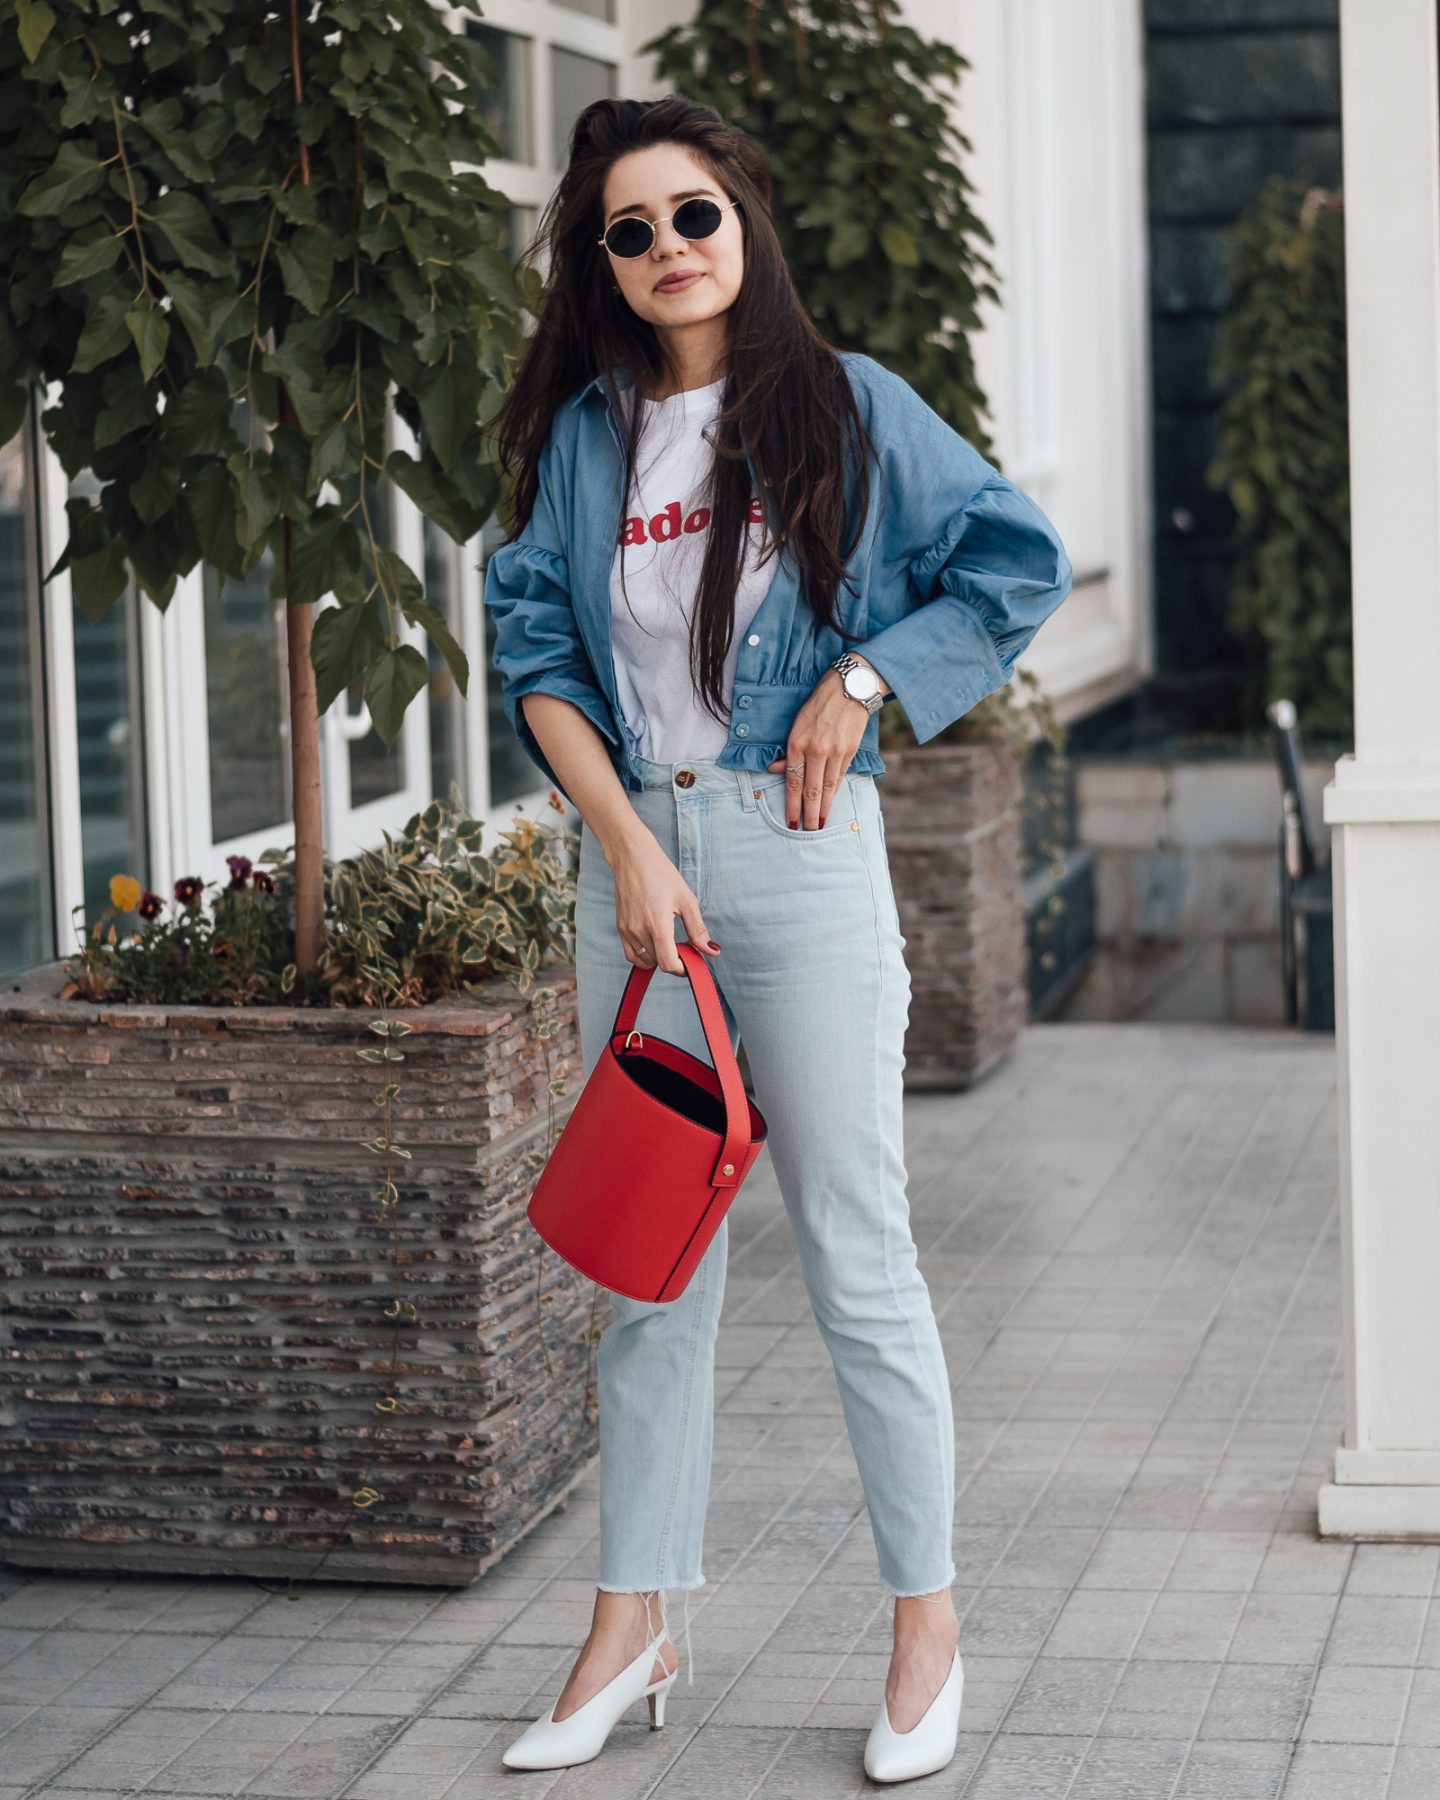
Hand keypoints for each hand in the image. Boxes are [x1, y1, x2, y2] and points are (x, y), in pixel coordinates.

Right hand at [610, 831, 721, 974]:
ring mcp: (627, 930)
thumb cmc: (661, 874)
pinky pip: (631, 954)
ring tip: (669, 943)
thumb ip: (698, 929)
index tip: (691, 962)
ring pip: (645, 961)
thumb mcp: (686, 899)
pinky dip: (644, 956)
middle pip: (658, 962)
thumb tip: (711, 951)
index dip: (683, 968)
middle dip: (674, 960)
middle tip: (684, 947)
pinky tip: (655, 944)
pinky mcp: (620, 928)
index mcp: (658, 924)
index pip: (668, 963)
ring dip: (659, 959)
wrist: (633, 858)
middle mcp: (639, 930)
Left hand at [766, 667, 874, 829]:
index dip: (792, 805)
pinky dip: (834, 791)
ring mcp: (835, 752)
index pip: (793, 782)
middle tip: (807, 832)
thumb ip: (788, 750)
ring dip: (823, 808)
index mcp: (798, 743)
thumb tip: (776, 769)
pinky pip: (840, 776)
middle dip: (809, 814)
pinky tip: (831, 803)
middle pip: (811, 790)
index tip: (791, 821)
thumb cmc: (819, 704)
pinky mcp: (849, 751)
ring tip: (819, 824)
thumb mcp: (797, 723)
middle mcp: (816, 750)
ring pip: (827, 787)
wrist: (850, 688)